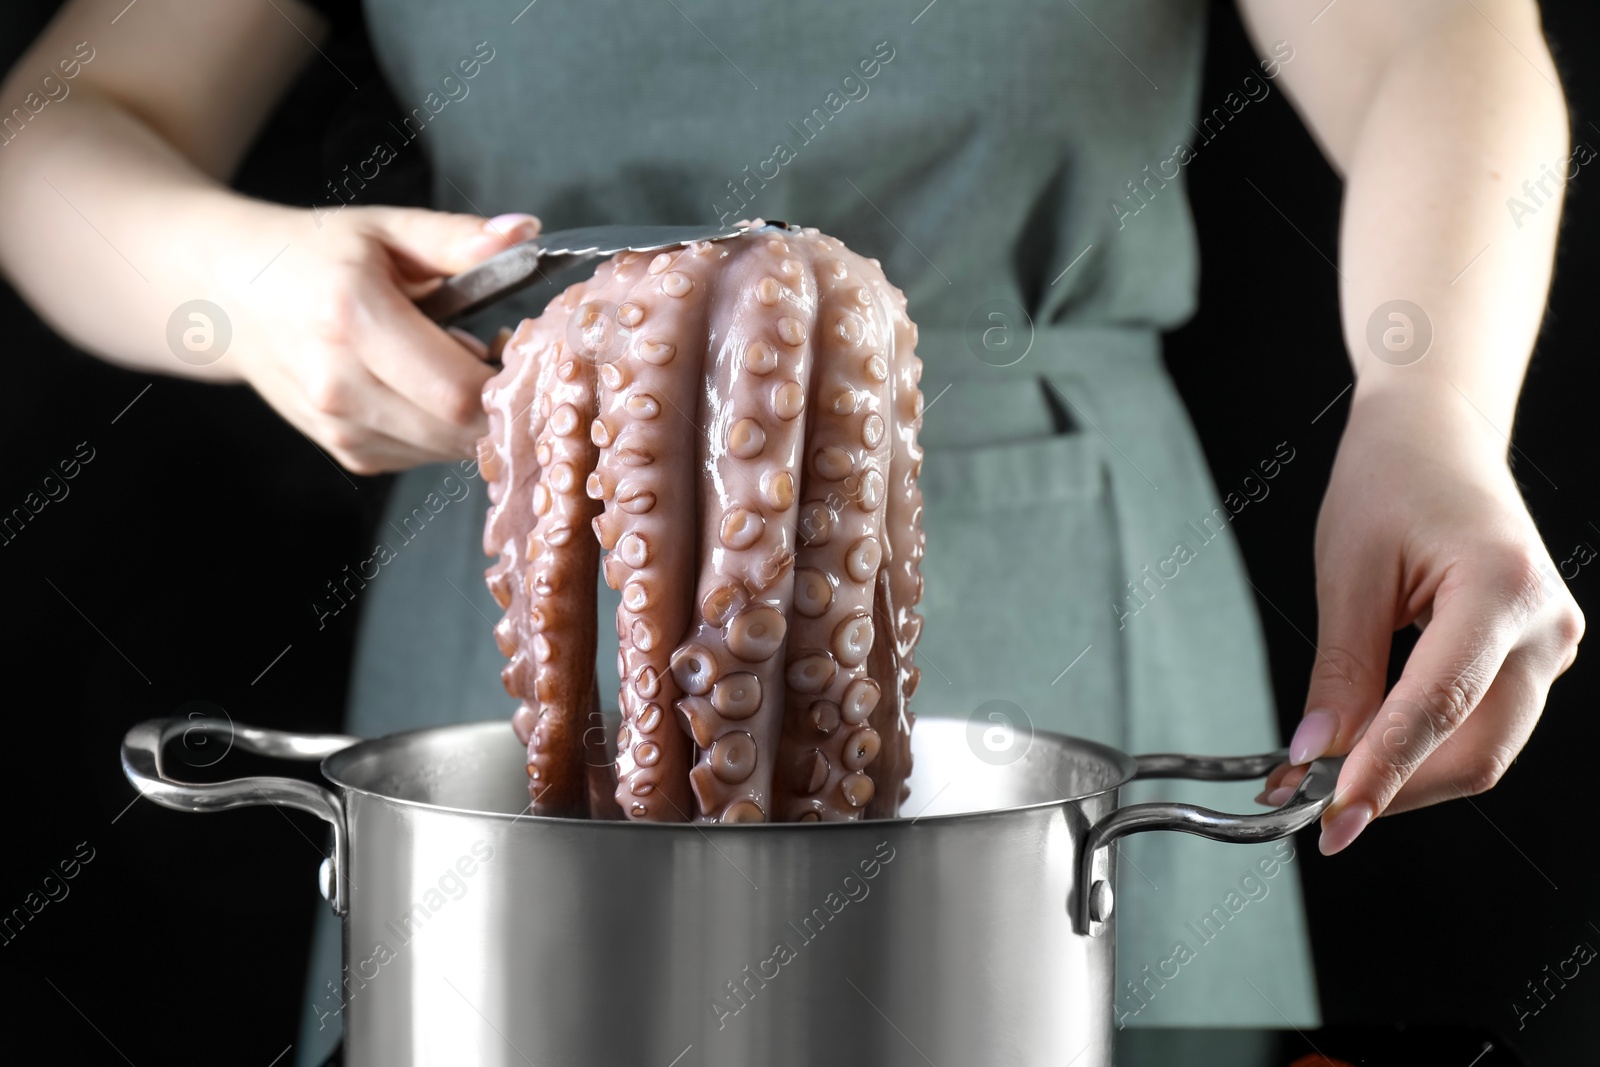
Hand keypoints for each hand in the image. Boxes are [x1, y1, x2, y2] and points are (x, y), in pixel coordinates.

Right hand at [233, 205, 539, 473]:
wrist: (233, 297)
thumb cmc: (316, 256)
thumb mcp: (385, 229)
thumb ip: (457, 237)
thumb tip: (524, 233)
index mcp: (352, 317)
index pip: (459, 388)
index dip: (509, 378)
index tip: (520, 345)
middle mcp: (339, 384)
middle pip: (457, 430)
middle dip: (500, 401)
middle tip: (503, 355)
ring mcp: (338, 427)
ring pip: (445, 449)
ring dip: (474, 418)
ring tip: (460, 362)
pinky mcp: (346, 452)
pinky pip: (422, 455)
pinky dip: (443, 430)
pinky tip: (430, 387)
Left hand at [1259, 387, 1582, 853]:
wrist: (1439, 433)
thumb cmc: (1391, 479)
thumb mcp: (1347, 573)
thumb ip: (1340, 673)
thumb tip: (1316, 756)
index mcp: (1501, 589)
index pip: (1438, 709)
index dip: (1383, 774)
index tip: (1333, 820)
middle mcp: (1545, 624)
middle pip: (1478, 750)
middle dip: (1398, 790)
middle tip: (1320, 812)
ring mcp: (1552, 642)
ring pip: (1485, 746)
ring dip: (1411, 773)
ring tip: (1332, 779)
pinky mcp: (1536, 654)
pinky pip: (1486, 721)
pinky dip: (1428, 744)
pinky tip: (1371, 744)